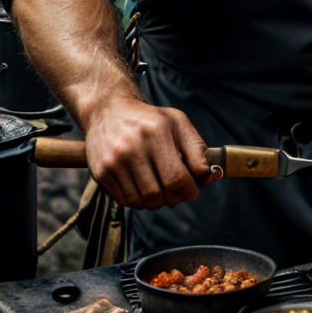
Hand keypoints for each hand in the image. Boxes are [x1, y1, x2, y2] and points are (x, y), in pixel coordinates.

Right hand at [83, 97, 213, 209]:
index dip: (189, 190)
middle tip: (177, 191)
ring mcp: (114, 161)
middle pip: (159, 194)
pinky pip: (125, 201)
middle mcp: (132, 147)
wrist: (108, 110)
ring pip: (142, 202)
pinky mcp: (101, 172)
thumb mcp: (178, 123)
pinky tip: (143, 186)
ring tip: (160, 186)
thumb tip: (210, 178)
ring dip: (156, 201)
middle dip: (174, 198)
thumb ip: (197, 150)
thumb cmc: (150, 119)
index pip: (176, 178)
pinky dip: (139, 200)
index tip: (193, 189)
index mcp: (157, 132)